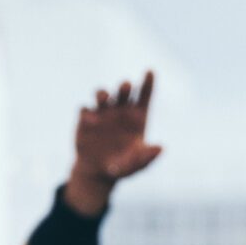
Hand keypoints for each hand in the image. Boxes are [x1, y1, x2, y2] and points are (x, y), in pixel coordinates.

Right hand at [65, 73, 162, 215]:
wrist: (99, 173)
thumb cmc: (123, 166)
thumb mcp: (137, 164)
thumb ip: (147, 156)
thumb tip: (160, 148)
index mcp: (137, 116)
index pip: (144, 94)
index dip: (148, 82)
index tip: (150, 72)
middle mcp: (120, 110)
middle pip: (123, 91)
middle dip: (124, 87)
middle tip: (126, 86)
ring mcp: (102, 113)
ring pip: (101, 94)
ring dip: (102, 93)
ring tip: (104, 98)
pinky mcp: (86, 120)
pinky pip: (85, 110)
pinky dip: (87, 113)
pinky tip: (90, 121)